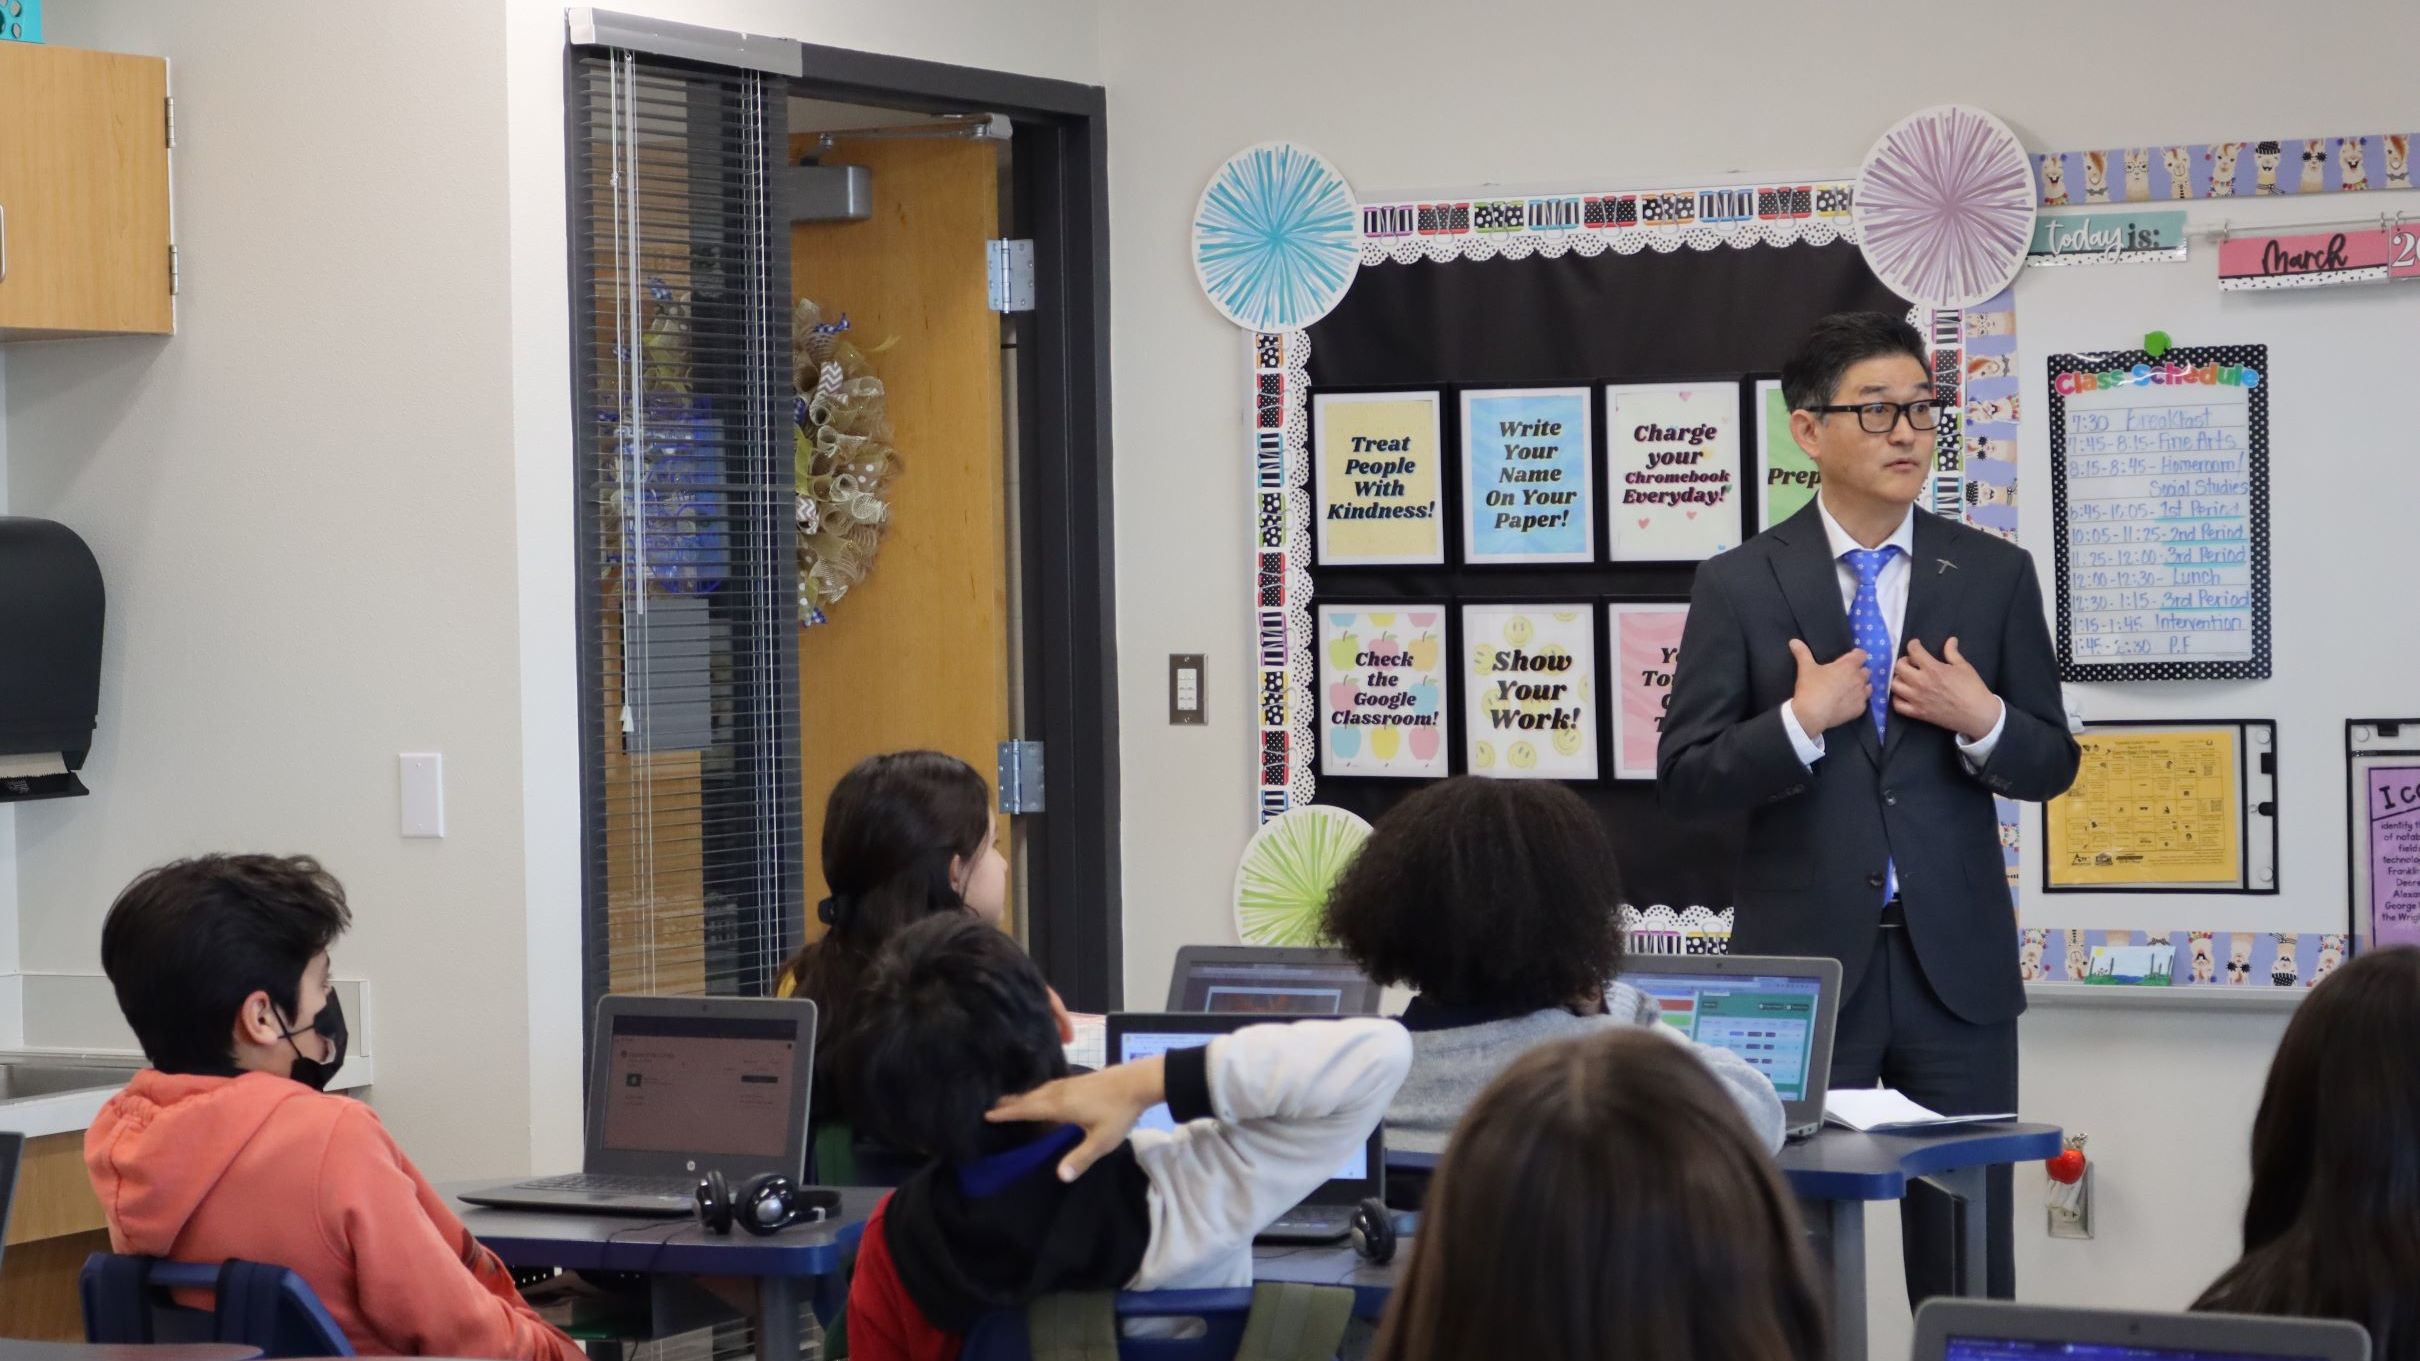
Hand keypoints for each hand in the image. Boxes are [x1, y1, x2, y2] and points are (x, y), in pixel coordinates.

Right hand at [987, 1055, 1164, 1181]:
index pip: (1028, 1109)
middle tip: (992, 1107)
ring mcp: (1070, 1083)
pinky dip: (1039, 1091)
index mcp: (1060, 1105)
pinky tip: (1044, 1094)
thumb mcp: (1102, 1140)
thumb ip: (1081, 1157)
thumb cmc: (1119, 1112)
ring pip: (1040, 1090)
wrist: (1139, 1081)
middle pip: (1030, 1097)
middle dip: (1011, 1103)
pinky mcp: (1079, 1079)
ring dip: (1024, 1096)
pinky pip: (1050, 1086)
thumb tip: (1061, 1176)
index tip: (988, 1114)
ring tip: (1012, 1101)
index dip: (1008, 1112)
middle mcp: (1060, 1092)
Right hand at [1787, 638, 1871, 732]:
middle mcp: (1859, 678)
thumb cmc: (1810, 688)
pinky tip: (1848, 703)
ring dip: (1862, 686)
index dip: (1857, 655)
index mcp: (1848, 666)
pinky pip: (1864, 702)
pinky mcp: (1860, 709)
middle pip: (1866, 671)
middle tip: (1846, 675)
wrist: (1812, 714)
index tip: (1850, 658)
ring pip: (1868, 687)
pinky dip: (1858, 701)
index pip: (1862, 655)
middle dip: (1858, 671)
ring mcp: (1861, 695)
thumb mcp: (1805, 668)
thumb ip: (1802, 653)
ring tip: (1850, 689)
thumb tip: (1794, 641)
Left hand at [1891, 637, 1999, 740]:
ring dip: (1898, 678)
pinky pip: (1897, 705)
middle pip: (1899, 667)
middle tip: (1912, 662)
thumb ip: (1952, 653)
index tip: (1916, 645)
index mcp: (1933, 669)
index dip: (1913, 645)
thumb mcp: (1964, 667)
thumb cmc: (1973, 689)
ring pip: (1894, 685)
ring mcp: (1917, 699)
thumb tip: (1951, 640)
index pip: (1914, 651)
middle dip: (1903, 661)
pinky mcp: (1918, 713)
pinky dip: (1897, 698)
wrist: (1978, 714)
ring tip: (1907, 678)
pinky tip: (1904, 694)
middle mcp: (1921, 683)